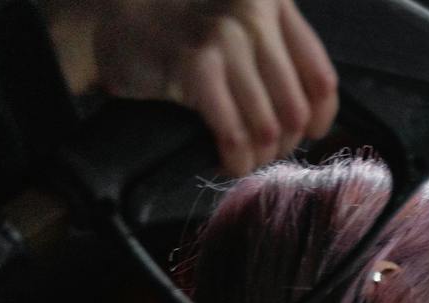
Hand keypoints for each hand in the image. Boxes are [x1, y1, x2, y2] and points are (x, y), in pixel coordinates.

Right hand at [39, 0, 338, 177]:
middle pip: (296, 108)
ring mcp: (225, 36)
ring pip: (269, 126)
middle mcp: (254, 13)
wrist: (107, 18)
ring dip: (258, 156)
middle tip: (261, 152)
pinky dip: (235, 158)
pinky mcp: (195, 64)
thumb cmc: (174, 28)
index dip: (320, 119)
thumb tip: (311, 115)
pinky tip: (226, 161)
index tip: (307, 135)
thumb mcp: (236, 22)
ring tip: (242, 159)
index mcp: (272, 1)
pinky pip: (235, 133)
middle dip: (282, 144)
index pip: (321, 77)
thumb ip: (275, 51)